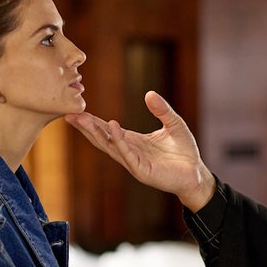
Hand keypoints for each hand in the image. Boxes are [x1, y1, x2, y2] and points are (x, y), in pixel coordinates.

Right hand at [64, 91, 214, 211]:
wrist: (196, 174)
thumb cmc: (184, 151)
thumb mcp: (174, 124)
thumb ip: (162, 109)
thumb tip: (149, 93)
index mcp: (134, 141)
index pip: (109, 130)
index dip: (93, 121)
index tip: (77, 110)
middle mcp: (130, 152)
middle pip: (103, 138)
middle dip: (87, 127)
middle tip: (70, 114)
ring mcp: (134, 162)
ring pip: (111, 147)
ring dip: (97, 133)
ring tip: (83, 119)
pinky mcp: (143, 171)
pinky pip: (128, 155)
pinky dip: (119, 142)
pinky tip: (112, 128)